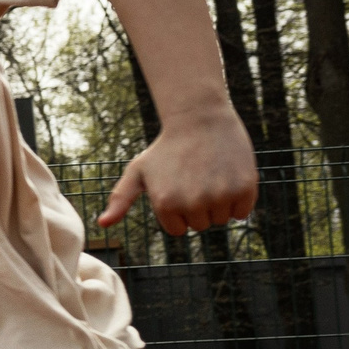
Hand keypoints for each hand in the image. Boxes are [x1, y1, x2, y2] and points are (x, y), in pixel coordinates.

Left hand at [99, 109, 257, 234]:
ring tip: (211, 176)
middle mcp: (193, 204)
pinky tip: (228, 176)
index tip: (178, 188)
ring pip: (222, 219)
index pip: (178, 230)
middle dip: (198, 207)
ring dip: (219, 204)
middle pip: (201, 226)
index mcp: (166, 204)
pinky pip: (243, 212)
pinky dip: (239, 200)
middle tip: (196, 178)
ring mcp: (220, 196)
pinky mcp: (245, 188)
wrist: (199, 118)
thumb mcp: (137, 171)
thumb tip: (103, 224)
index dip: (179, 211)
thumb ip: (120, 199)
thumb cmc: (165, 148)